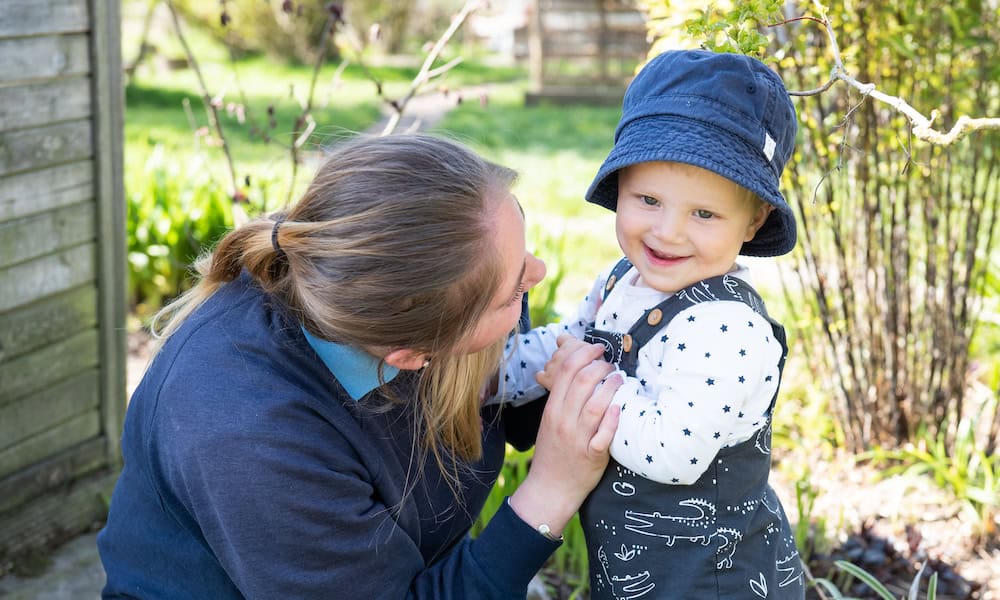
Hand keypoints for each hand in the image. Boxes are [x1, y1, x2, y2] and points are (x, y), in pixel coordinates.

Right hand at [510, 340, 620, 535]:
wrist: (550, 488)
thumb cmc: (554, 452)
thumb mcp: (549, 422)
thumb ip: (561, 399)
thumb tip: (578, 372)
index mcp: (552, 409)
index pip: (565, 371)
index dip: (583, 354)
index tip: (597, 348)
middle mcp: (563, 421)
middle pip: (581, 382)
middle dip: (600, 366)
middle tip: (611, 364)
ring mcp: (577, 438)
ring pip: (595, 404)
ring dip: (611, 387)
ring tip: (620, 380)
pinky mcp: (592, 455)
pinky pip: (604, 434)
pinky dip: (613, 419)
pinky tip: (621, 408)